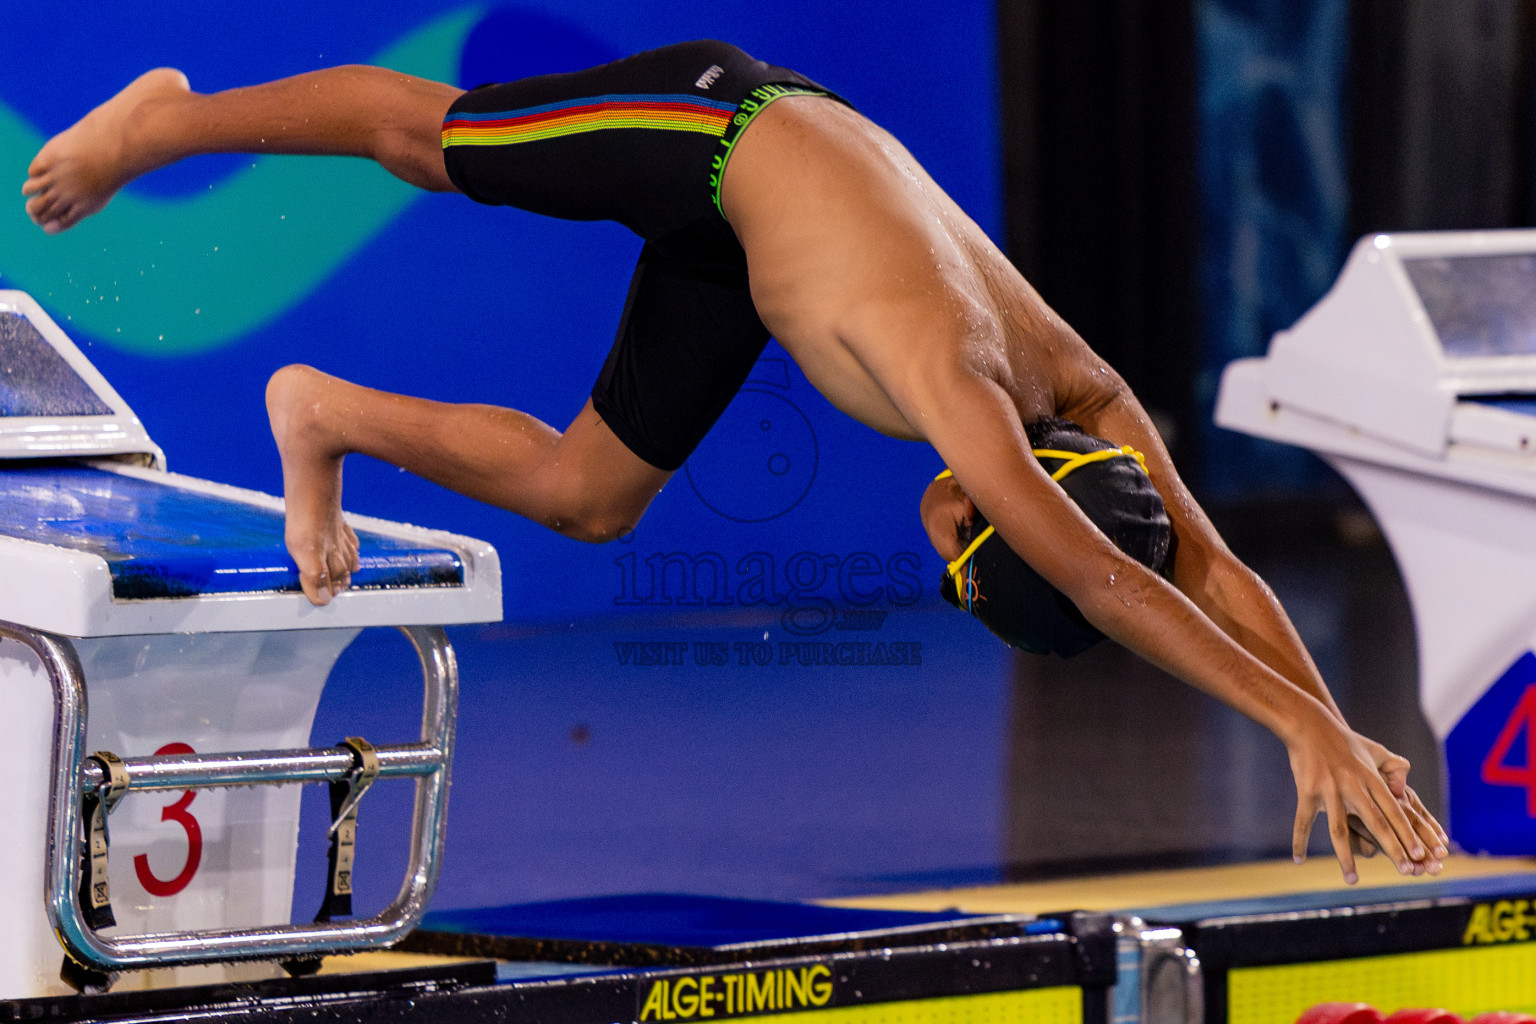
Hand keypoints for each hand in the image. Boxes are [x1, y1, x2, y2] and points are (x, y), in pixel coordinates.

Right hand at [1287, 711, 1445, 882]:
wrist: (1309, 723)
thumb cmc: (1342, 739)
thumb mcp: (1373, 749)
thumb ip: (1394, 768)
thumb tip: (1405, 790)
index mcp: (1371, 779)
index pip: (1395, 812)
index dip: (1407, 835)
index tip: (1420, 855)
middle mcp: (1354, 787)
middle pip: (1377, 824)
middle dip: (1393, 849)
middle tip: (1407, 872)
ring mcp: (1329, 790)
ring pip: (1339, 830)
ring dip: (1346, 857)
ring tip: (1352, 880)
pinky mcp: (1307, 791)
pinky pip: (1304, 821)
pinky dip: (1300, 841)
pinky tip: (1298, 859)